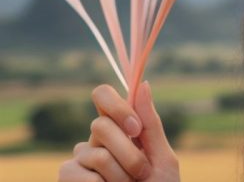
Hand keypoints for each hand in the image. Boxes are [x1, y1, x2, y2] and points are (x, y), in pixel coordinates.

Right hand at [58, 81, 179, 181]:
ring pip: (95, 154)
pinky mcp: (68, 179)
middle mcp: (95, 141)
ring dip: (122, 176)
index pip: (102, 96)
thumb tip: (144, 84)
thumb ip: (151, 124)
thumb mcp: (163, 158)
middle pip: (100, 126)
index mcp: (120, 129)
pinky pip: (77, 174)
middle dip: (129, 153)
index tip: (135, 128)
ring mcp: (79, 160)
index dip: (116, 106)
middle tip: (142, 173)